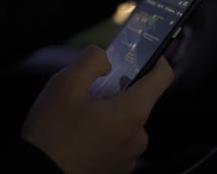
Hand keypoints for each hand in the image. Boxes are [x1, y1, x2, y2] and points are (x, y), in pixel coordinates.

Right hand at [21, 45, 173, 173]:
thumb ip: (91, 61)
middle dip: (119, 90)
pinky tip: (81, 137)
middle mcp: (139, 135)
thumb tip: (106, 60)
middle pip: (139, 100)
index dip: (156, 60)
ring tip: (80, 116)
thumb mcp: (65, 84)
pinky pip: (119, 142)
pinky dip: (106, 133)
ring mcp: (130, 157)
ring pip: (127, 121)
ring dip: (110, 113)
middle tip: (89, 90)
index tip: (140, 55)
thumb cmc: (53, 130)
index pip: (163, 76)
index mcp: (133, 111)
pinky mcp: (118, 170)